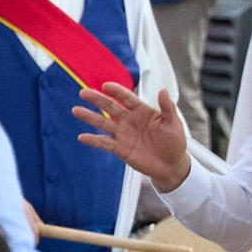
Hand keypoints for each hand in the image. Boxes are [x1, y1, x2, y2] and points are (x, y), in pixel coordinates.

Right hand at [74, 81, 191, 186]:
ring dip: (90, 117)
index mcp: (142, 111)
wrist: (170, 165)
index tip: (105, 86)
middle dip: (97, 99)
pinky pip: (104, 143)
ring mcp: (123, 134)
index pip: (127, 98)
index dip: (117, 91)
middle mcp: (130, 120)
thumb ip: (167, 108)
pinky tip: (82, 137)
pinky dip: (93, 140)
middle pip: (111, 107)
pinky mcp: (119, 148)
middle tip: (83, 92)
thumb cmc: (174, 142)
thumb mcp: (174, 124)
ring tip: (76, 110)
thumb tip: (163, 90)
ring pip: (103, 123)